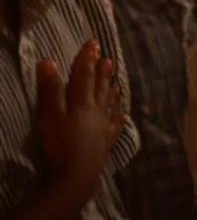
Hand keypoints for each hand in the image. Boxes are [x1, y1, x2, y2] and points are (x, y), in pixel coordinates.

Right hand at [35, 40, 125, 194]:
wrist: (76, 177)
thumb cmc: (59, 144)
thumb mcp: (49, 115)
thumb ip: (50, 89)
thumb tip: (49, 61)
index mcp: (82, 102)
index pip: (84, 75)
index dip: (87, 58)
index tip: (93, 43)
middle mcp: (96, 112)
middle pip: (99, 87)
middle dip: (101, 72)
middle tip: (108, 58)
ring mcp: (103, 128)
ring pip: (108, 104)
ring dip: (111, 91)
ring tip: (117, 81)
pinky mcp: (105, 144)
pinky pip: (114, 126)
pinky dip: (118, 118)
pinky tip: (124, 115)